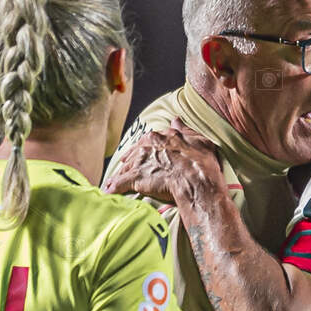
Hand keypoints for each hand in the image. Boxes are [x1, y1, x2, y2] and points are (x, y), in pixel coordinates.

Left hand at [105, 118, 225, 205]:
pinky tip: (109, 192)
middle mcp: (148, 145)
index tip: (142, 152)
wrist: (196, 179)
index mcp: (162, 136)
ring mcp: (140, 161)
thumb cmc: (201, 161)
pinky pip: (120, 183)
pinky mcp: (135, 177)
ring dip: (120, 175)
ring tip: (114, 182)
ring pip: (126, 167)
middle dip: (129, 160)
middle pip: (134, 153)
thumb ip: (185, 130)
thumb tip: (176, 119)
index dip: (144, 148)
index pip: (148, 141)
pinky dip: (114, 187)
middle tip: (124, 165)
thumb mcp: (199, 140)